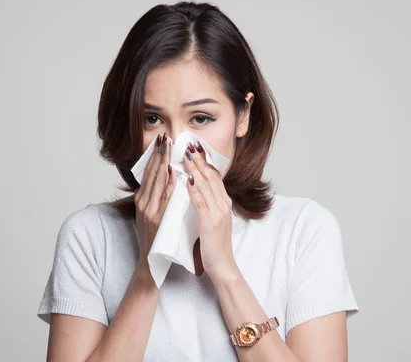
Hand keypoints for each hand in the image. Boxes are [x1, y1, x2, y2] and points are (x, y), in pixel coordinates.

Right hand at [133, 133, 175, 274]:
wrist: (151, 262)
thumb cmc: (155, 238)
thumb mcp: (152, 214)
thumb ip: (156, 197)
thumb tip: (166, 178)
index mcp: (142, 200)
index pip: (149, 172)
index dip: (155, 155)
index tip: (162, 139)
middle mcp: (142, 203)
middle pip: (151, 173)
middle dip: (158, 154)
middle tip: (165, 136)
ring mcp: (149, 211)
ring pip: (156, 182)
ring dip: (162, 162)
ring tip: (168, 147)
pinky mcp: (156, 219)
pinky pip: (163, 198)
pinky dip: (167, 184)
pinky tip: (172, 172)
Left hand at [182, 140, 238, 281]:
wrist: (223, 266)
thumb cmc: (214, 244)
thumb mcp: (213, 219)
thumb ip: (208, 203)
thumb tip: (196, 188)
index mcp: (223, 202)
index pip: (215, 176)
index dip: (205, 161)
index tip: (196, 148)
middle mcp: (223, 204)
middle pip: (211, 176)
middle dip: (200, 159)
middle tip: (190, 144)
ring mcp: (218, 213)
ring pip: (206, 186)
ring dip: (195, 169)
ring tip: (186, 155)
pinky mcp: (210, 223)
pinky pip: (201, 203)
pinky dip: (194, 190)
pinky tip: (187, 180)